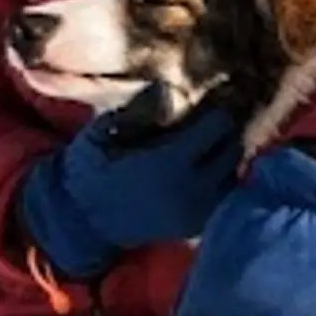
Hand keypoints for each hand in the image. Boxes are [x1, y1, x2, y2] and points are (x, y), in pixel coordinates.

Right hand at [15, 95, 244, 281]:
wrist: (82, 224)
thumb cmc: (88, 174)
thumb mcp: (100, 135)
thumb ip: (135, 112)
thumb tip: (166, 88)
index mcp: (170, 163)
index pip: (218, 126)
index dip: (213, 112)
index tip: (205, 107)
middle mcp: (192, 190)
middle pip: (233, 150)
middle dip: (224, 134)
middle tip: (208, 126)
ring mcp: (196, 212)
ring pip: (234, 175)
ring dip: (225, 159)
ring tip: (206, 148)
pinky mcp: (194, 227)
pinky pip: (222, 197)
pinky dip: (220, 182)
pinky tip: (201, 171)